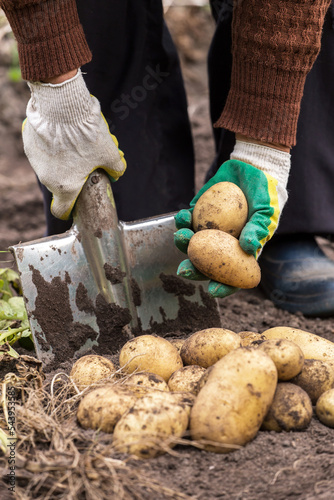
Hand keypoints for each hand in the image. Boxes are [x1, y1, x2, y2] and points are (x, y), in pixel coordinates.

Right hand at [22, 69, 125, 219]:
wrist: (62, 106)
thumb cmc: (87, 134)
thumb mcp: (109, 153)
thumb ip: (116, 168)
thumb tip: (118, 173)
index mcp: (65, 187)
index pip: (61, 210)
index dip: (69, 210)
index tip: (74, 205)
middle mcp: (46, 178)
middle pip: (59, 184)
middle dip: (71, 176)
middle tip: (85, 161)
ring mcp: (35, 161)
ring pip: (49, 166)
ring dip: (60, 160)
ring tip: (75, 141)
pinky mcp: (29, 143)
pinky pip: (41, 149)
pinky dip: (51, 144)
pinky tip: (62, 131)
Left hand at [174, 140, 290, 297]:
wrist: (253, 166)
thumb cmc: (266, 193)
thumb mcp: (267, 211)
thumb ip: (259, 229)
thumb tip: (248, 248)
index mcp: (242, 251)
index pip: (233, 276)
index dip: (223, 287)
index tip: (212, 290)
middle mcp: (223, 244)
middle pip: (206, 265)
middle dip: (193, 270)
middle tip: (183, 270)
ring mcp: (209, 230)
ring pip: (192, 244)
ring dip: (183, 244)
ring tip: (181, 236)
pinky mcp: (198, 213)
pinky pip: (187, 221)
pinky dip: (182, 220)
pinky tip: (181, 216)